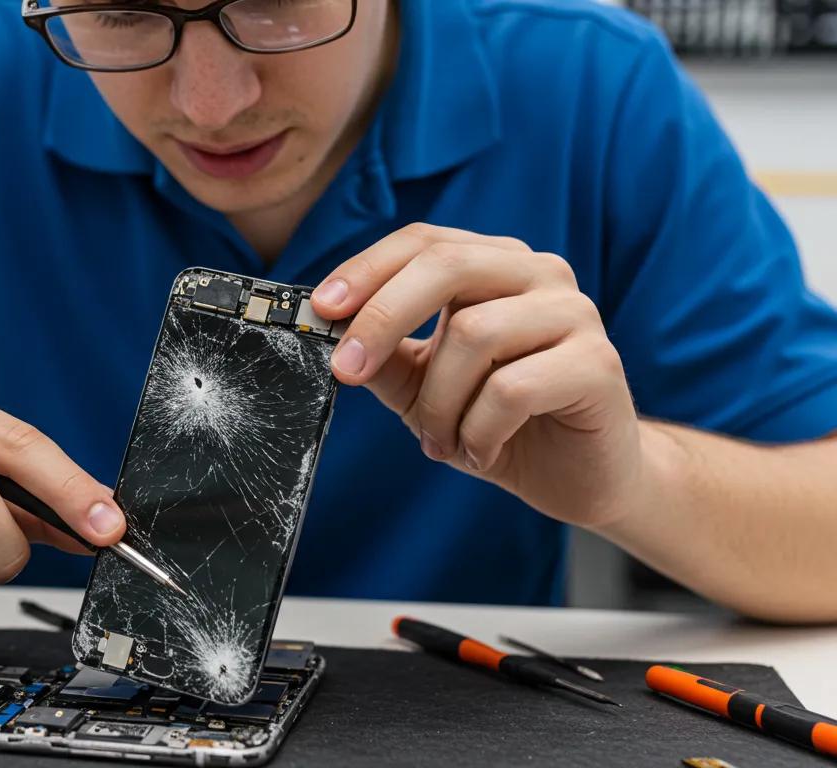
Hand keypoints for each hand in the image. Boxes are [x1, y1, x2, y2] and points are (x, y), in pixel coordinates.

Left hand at [311, 223, 643, 526]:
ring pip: (474, 334)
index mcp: (495, 265)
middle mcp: (539, 274)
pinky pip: (512, 388)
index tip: (323, 310)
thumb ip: (383, 355)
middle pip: (447, 267)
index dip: (366, 270)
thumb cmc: (501, 422)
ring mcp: (575, 314)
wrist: (579, 476)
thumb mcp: (424, 386)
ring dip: (438, 403)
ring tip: (439, 441)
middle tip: (347, 371)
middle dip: (383, 319)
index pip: (423, 242)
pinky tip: (479, 451)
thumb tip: (328, 331)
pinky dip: (478, 430)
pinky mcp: (598, 363)